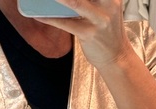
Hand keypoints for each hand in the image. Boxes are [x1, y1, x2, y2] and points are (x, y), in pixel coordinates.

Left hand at [38, 0, 155, 108]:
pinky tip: (39, 16)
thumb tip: (62, 0)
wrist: (116, 57)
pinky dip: (50, 19)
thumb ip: (90, 1)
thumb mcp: (106, 9)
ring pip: (75, 2)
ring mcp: (99, 19)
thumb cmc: (107, 31)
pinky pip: (65, 23)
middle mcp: (108, 4)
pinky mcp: (88, 34)